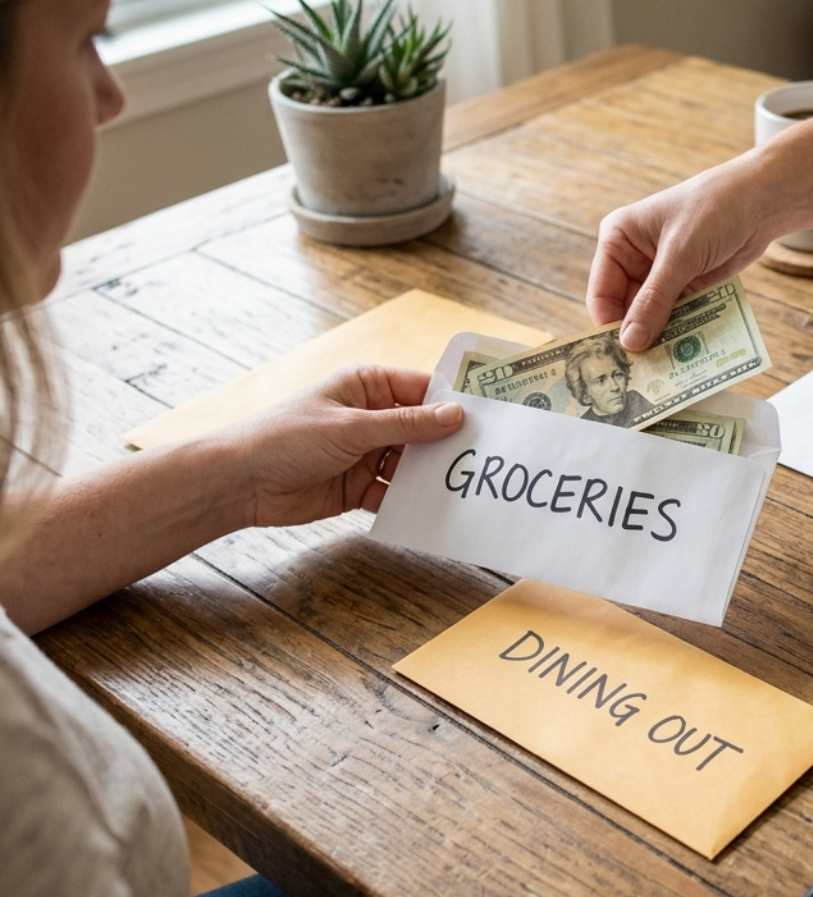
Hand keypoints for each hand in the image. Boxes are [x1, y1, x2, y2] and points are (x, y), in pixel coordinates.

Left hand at [227, 365, 464, 527]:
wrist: (239, 483)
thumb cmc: (286, 437)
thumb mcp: (351, 427)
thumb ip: (405, 425)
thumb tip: (455, 416)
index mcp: (367, 386)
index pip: (422, 389)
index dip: (453, 402)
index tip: (489, 417)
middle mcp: (370, 417)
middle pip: (422, 429)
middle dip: (447, 443)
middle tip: (485, 457)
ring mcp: (366, 453)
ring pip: (411, 463)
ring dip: (430, 476)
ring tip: (465, 487)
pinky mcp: (359, 486)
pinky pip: (394, 493)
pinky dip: (409, 502)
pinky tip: (432, 510)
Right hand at [587, 158, 786, 351]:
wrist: (760, 201)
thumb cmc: (713, 210)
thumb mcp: (681, 255)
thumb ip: (655, 300)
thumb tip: (630, 342)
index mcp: (618, 240)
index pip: (602, 294)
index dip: (611, 326)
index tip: (625, 358)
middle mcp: (633, 259)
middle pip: (626, 311)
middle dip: (638, 337)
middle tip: (648, 371)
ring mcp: (661, 275)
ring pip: (652, 318)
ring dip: (661, 339)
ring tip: (669, 369)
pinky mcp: (686, 286)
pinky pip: (676, 317)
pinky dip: (681, 333)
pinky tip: (688, 354)